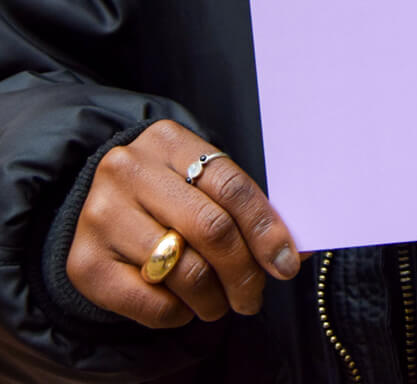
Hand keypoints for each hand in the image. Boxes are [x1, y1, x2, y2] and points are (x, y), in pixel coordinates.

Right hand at [66, 120, 301, 327]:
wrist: (102, 202)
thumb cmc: (170, 191)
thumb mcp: (204, 182)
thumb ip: (247, 209)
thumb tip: (296, 253)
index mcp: (169, 140)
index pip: (232, 186)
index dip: (266, 229)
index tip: (286, 264)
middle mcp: (129, 170)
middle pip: (210, 227)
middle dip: (243, 271)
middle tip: (254, 296)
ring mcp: (101, 215)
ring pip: (182, 268)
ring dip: (213, 297)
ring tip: (222, 303)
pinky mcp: (83, 263)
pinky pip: (147, 301)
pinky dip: (177, 312)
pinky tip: (184, 305)